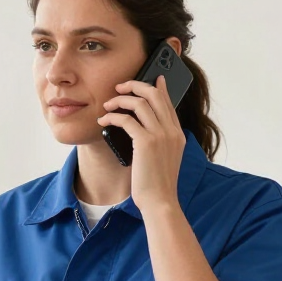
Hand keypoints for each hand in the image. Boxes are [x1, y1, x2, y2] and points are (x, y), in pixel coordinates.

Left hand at [97, 74, 185, 213]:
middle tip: (120, 87)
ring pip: (140, 102)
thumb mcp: (164, 160)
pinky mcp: (146, 142)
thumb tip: (144, 133)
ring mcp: (160, 135)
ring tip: (108, 105)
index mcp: (177, 135)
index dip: (158, 88)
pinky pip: (126, 120)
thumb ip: (160, 143)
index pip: (168, 102)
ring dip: (120, 100)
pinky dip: (112, 117)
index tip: (152, 78)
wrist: (160, 202)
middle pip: (154, 94)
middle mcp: (171, 131)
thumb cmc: (158, 186)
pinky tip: (104, 121)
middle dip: (135, 85)